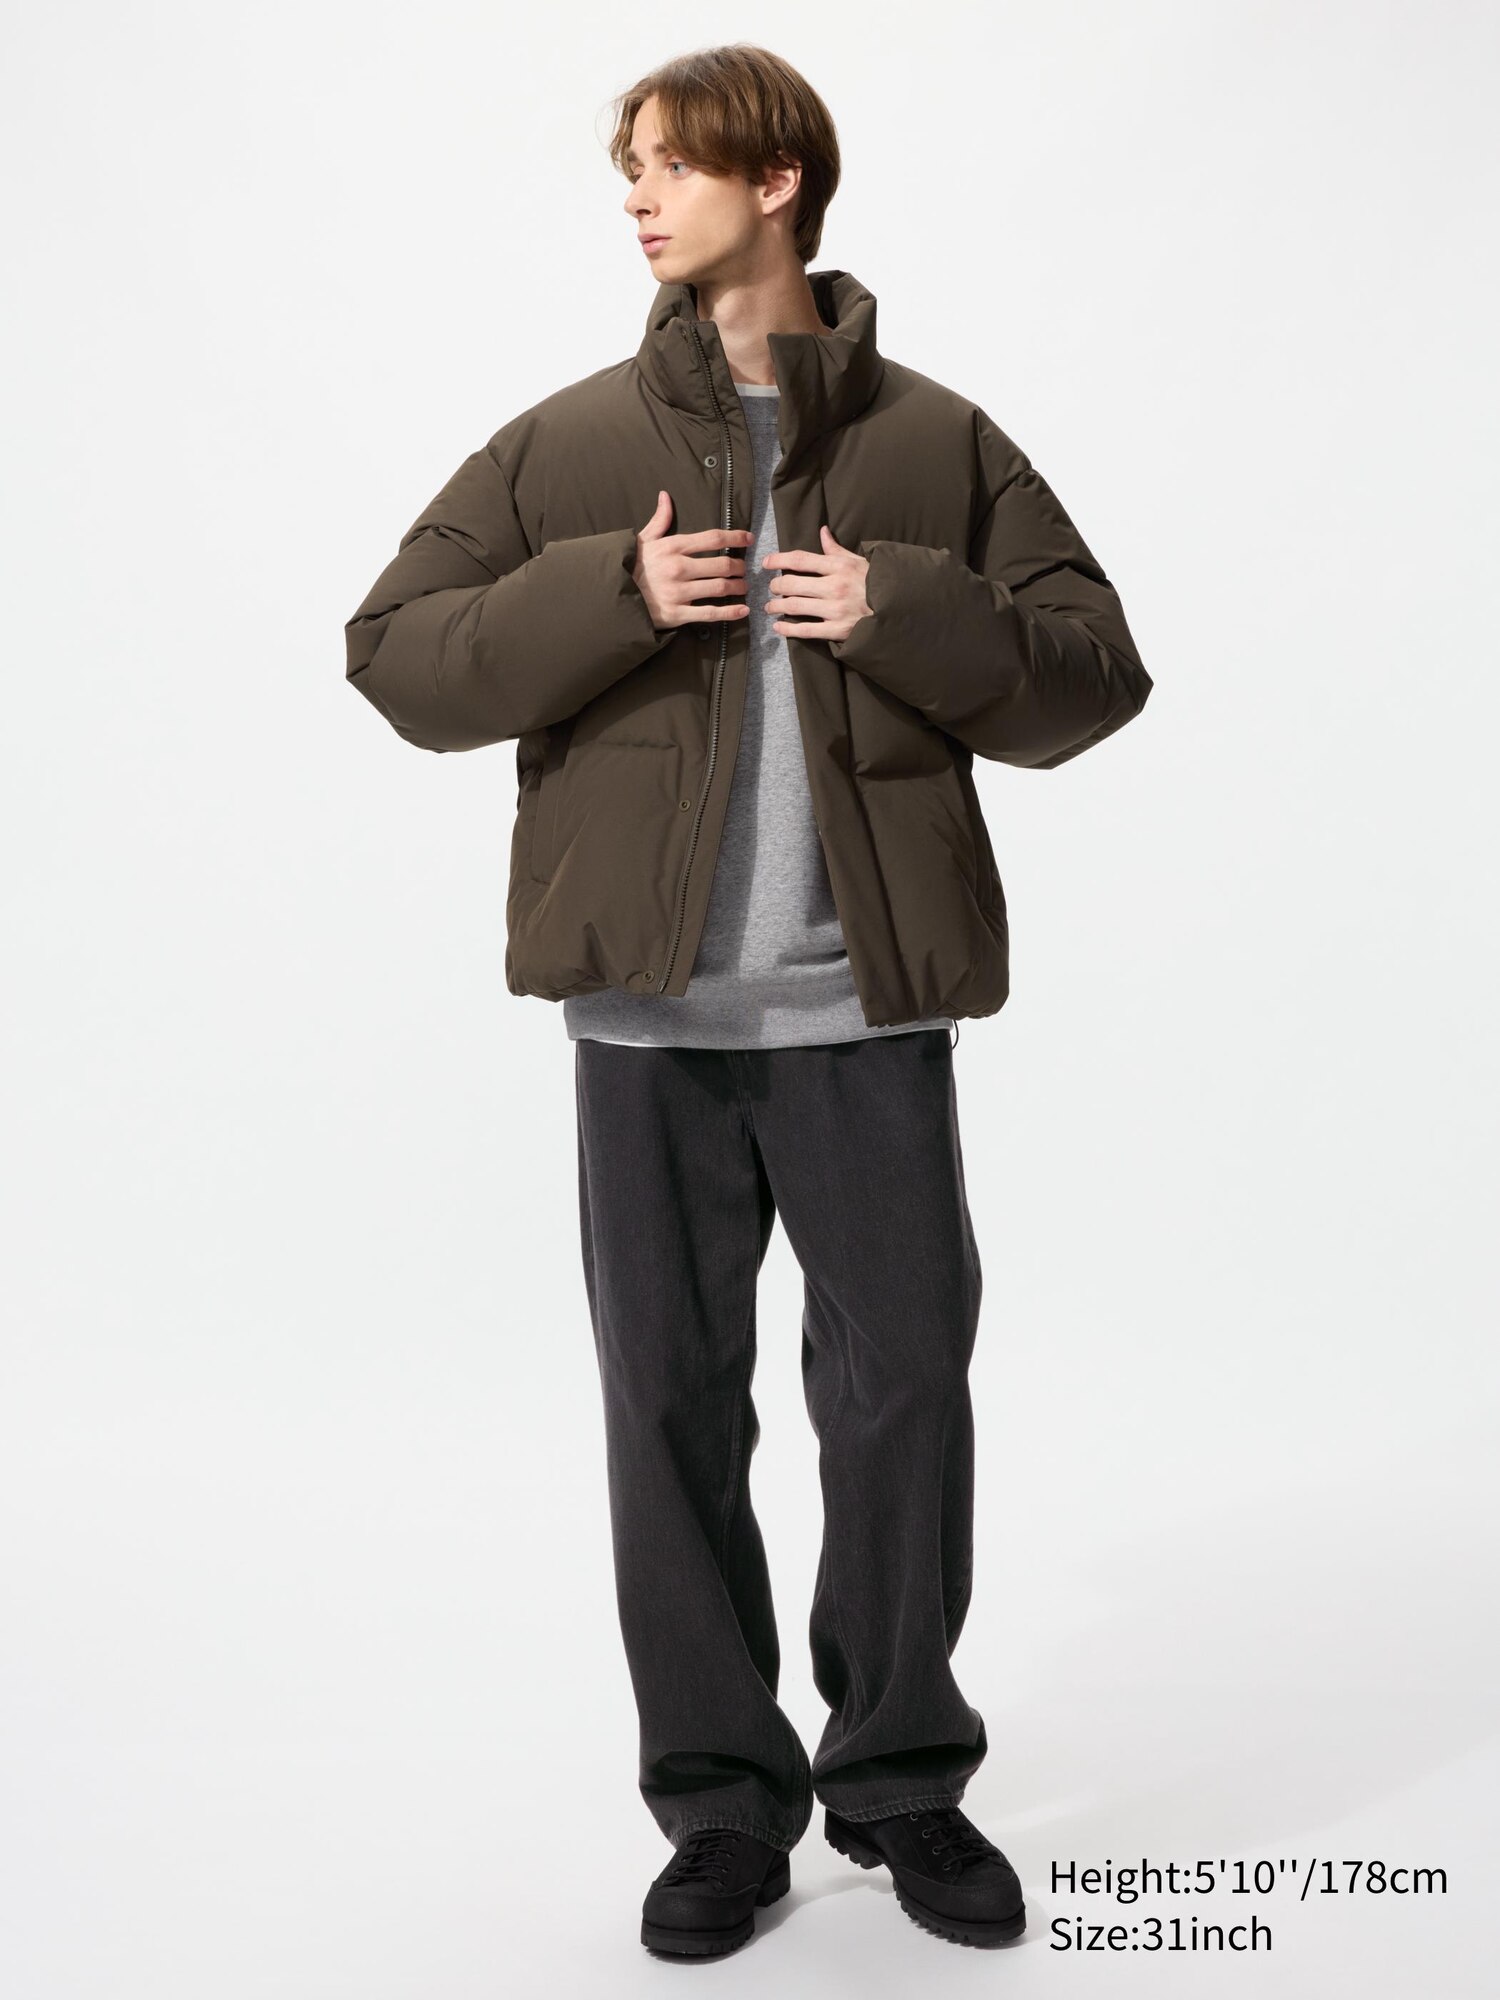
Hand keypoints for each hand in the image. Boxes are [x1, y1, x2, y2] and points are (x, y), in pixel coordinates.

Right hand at [632, 490, 752, 627]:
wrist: (612, 596)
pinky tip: (743, 610)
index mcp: (673, 547)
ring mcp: (679, 592)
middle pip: (722, 564)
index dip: (734, 537)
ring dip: (738, 587)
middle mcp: (678, 568)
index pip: (712, 538)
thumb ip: (660, 520)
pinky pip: (710, 613)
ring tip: (743, 587)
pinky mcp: (678, 613)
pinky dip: (730, 612)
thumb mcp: (644, 540)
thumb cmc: (632, 566)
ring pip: (720, 587)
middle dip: (739, 567)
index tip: (748, 539)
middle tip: (744, 570)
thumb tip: (666, 496)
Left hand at [762, 525, 870, 641]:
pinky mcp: (837, 630)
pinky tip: (778, 626)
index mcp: (839, 566)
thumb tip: (822, 531)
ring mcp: (835, 609)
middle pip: (792, 584)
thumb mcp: (859, 561)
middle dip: (776, 586)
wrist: (897, 610)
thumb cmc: (876, 583)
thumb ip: (836, 550)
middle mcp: (835, 587)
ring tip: (770, 607)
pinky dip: (788, 628)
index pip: (800, 559)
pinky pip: (805, 630)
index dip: (778, 560)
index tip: (766, 562)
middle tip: (772, 589)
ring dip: (776, 606)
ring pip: (795, 606)